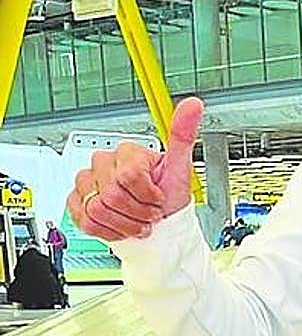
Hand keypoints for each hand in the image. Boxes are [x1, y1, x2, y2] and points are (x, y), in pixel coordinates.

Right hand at [66, 97, 203, 241]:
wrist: (158, 227)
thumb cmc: (169, 200)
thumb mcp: (181, 169)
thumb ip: (183, 136)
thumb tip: (193, 105)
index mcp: (127, 152)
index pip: (128, 176)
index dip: (147, 195)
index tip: (158, 198)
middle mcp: (103, 162)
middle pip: (111, 195)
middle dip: (137, 212)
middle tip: (149, 212)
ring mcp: (86, 181)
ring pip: (97, 209)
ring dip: (125, 223)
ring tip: (137, 220)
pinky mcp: (76, 201)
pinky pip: (86, 220)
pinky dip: (110, 230)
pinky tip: (122, 225)